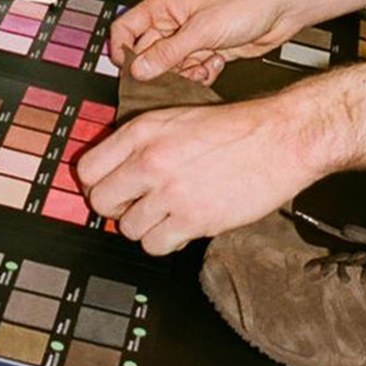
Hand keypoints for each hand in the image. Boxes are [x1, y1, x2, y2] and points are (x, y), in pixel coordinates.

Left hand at [75, 94, 317, 253]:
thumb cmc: (238, 128)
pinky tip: (180, 225)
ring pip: (127, 228)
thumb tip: (118, 170)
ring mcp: (170, 191)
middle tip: (135, 205)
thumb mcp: (179, 119)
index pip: (87, 169)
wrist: (279, 138)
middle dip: (116, 208)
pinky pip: (155, 246)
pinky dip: (165, 241)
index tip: (107, 188)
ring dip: (144, 226)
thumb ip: (144, 141)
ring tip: (165, 214)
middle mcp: (151, 160)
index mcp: (144, 130)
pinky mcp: (192, 219)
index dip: (95, 184)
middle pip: (100, 202)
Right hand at [109, 0, 297, 84]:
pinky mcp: (204, 53)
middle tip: (177, 72)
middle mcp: (172, 23)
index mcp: (164, 7)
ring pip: (168, 68)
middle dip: (160, 69)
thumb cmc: (245, 5)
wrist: (279, 11)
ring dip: (184, 74)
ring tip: (202, 65)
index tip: (133, 71)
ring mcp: (188, 39)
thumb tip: (138, 68)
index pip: (125, 29)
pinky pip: (189, 73)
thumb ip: (168, 52)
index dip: (124, 51)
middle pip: (146, 54)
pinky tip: (216, 63)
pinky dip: (200, 74)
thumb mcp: (201, 31)